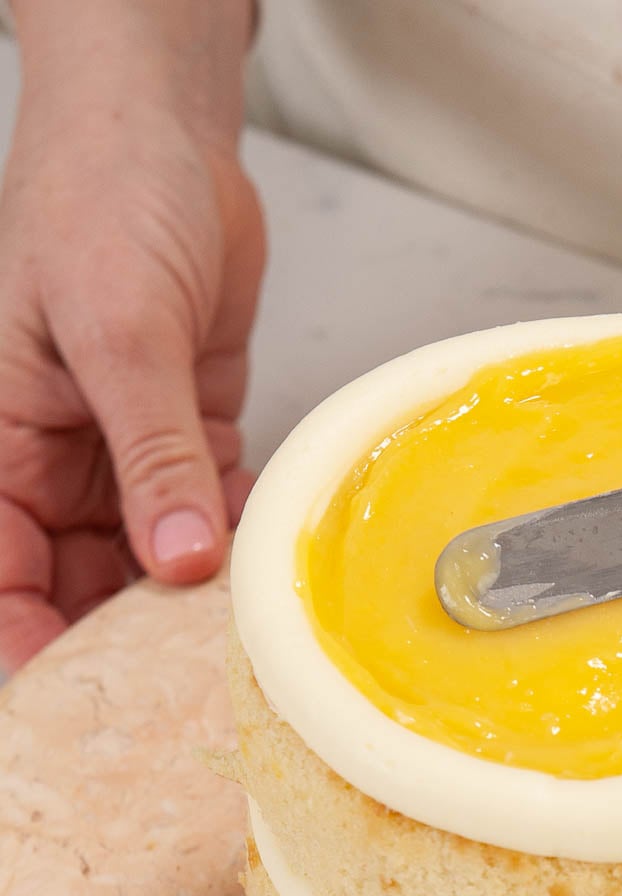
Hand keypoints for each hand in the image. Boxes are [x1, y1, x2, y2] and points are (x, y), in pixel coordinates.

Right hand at [0, 0, 261, 672]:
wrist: (167, 137)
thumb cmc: (102, 199)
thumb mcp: (117, 330)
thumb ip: (150, 448)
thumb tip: (176, 558)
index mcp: (4, 440)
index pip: (4, 573)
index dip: (36, 643)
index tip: (90, 701)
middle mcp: (61, 459)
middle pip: (82, 582)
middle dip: (131, 633)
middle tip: (197, 681)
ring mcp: (129, 450)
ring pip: (153, 556)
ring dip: (195, 593)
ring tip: (244, 634)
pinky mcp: (193, 433)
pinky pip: (211, 509)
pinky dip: (236, 535)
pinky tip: (265, 559)